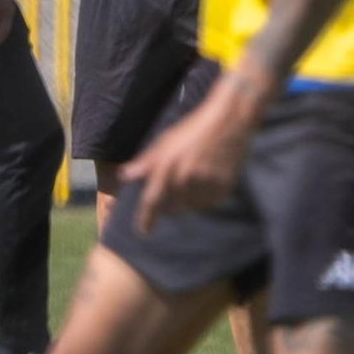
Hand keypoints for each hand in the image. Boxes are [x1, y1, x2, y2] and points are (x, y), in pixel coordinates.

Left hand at [119, 76, 262, 225]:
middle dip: (169, 206)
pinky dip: (204, 199)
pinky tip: (206, 182)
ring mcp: (205, 183)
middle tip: (173, 195)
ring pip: (191, 206)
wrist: (229, 121)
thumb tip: (124, 176)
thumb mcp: (165, 141)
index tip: (143, 231)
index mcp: (167, 165)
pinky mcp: (223, 187)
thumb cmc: (193, 129)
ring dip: (187, 202)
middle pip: (172, 206)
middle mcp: (184, 177)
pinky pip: (208, 203)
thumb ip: (146, 162)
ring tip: (192, 182)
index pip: (152, 200)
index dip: (146, 218)